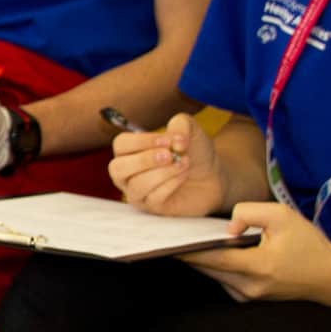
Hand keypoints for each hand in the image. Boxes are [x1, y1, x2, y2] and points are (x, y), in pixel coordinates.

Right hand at [110, 112, 224, 217]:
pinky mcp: (153, 207)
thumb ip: (181, 124)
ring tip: (183, 163)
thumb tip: (175, 141)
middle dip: (143, 160)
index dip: (141, 141)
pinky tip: (183, 175)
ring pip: (137, 185)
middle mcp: (128, 173)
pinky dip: (171, 184)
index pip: (121, 145)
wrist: (213, 174)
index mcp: (130, 151)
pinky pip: (153, 198)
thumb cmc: (193, 151)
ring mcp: (138, 192)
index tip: (166, 140)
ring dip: (162, 173)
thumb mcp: (190, 130)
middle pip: (118, 168)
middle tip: (169, 155)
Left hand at [183, 201, 330, 304]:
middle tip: (171, 232)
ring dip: (202, 257)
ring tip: (188, 237)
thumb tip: (227, 227)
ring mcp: (247, 295)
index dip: (185, 248)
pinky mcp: (248, 297)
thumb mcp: (283, 216)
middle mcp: (247, 286)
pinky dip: (216, 264)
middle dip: (189, 250)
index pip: (210, 258)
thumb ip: (250, 213)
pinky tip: (215, 250)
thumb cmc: (309, 245)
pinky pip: (223, 279)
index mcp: (256, 267)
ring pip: (213, 274)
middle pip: (206, 267)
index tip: (166, 238)